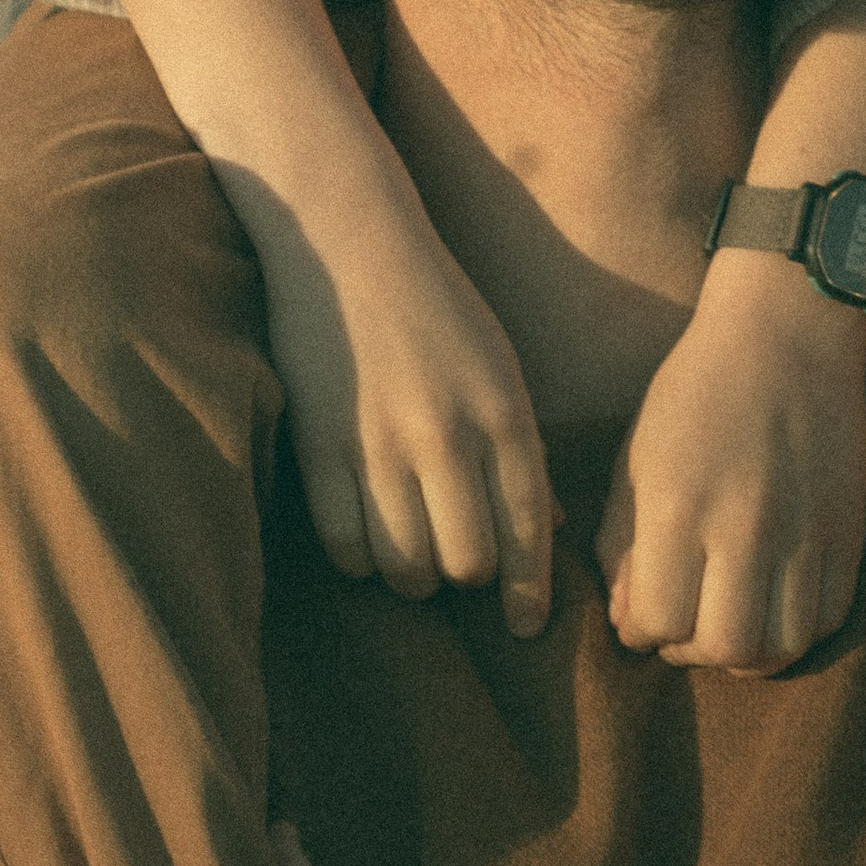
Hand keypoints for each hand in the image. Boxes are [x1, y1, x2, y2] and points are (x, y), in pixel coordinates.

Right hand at [227, 157, 555, 620]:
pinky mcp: (320, 444)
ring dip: (411, 575)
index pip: (528, 533)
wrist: (346, 238)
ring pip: (406, 566)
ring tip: (409, 554)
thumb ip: (522, 447)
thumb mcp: (499, 364)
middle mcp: (447, 435)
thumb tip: (546, 531)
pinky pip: (345, 545)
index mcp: (504, 414)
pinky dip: (359, 558)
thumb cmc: (433, 303)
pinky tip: (365, 537)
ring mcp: (379, 443)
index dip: (529, 594)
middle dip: (466, 579)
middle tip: (455, 563)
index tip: (525, 627)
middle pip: (467, 565)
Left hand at [598, 252, 865, 669]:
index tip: (642, 608)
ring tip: (728, 619)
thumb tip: (630, 624)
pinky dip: (796, 631)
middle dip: (692, 651)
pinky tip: (772, 603)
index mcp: (677, 503)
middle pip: (724, 647)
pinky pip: (829, 621)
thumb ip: (621, 544)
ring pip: (782, 647)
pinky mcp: (850, 534)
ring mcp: (805, 533)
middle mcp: (745, 526)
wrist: (785, 334)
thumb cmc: (693, 393)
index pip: (656, 621)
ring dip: (747, 651)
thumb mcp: (635, 457)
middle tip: (684, 624)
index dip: (640, 629)